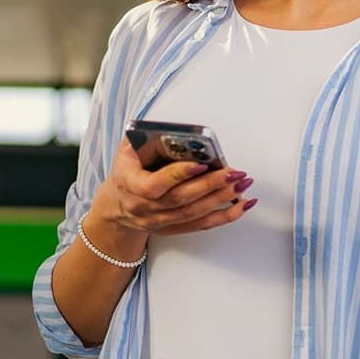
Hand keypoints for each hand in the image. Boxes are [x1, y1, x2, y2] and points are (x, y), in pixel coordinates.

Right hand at [92, 139, 254, 237]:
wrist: (116, 204)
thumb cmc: (127, 170)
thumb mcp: (128, 149)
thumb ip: (147, 137)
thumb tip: (177, 130)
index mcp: (129, 184)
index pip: (155, 185)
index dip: (179, 175)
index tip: (201, 164)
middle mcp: (143, 207)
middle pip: (180, 200)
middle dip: (210, 185)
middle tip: (233, 173)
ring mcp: (158, 221)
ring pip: (193, 214)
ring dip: (221, 199)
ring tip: (241, 184)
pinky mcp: (172, 228)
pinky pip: (201, 226)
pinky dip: (225, 216)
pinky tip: (242, 205)